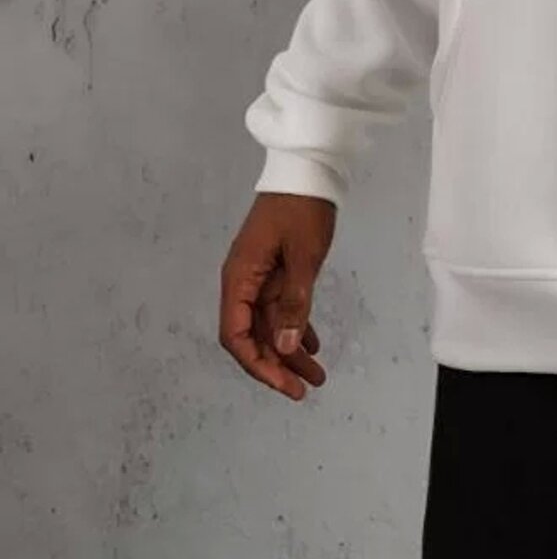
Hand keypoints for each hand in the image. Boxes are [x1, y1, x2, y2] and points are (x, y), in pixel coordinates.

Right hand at [219, 192, 336, 401]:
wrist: (308, 170)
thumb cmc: (302, 209)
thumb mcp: (303, 257)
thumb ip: (294, 303)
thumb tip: (285, 347)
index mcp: (239, 279)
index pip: (236, 336)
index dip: (258, 364)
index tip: (284, 384)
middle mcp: (243, 282)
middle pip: (254, 336)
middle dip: (278, 365)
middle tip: (306, 388)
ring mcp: (259, 276)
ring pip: (270, 325)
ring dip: (290, 350)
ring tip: (317, 375)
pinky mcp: (275, 270)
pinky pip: (281, 308)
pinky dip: (295, 327)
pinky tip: (313, 344)